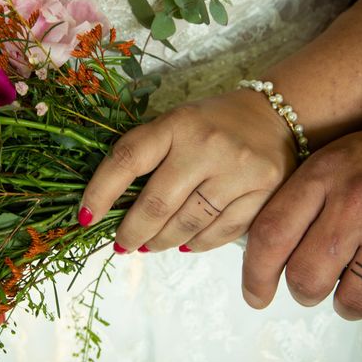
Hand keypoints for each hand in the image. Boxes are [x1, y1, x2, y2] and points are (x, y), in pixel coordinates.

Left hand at [79, 89, 296, 252]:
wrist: (275, 116)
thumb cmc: (213, 124)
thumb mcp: (177, 123)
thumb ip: (148, 155)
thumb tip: (113, 206)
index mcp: (177, 123)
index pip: (127, 159)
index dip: (100, 192)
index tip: (86, 217)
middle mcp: (207, 145)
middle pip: (157, 203)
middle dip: (132, 232)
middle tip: (121, 244)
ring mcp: (238, 170)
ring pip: (187, 224)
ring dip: (160, 242)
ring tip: (149, 246)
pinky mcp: (264, 192)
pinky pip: (221, 233)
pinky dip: (196, 244)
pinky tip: (183, 243)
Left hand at [244, 115, 361, 324]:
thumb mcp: (329, 160)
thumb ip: (296, 201)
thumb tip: (264, 256)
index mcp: (324, 174)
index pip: (271, 235)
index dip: (255, 276)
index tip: (256, 295)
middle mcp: (359, 201)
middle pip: (306, 277)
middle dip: (304, 291)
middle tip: (313, 284)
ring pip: (354, 301)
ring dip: (348, 304)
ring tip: (356, 284)